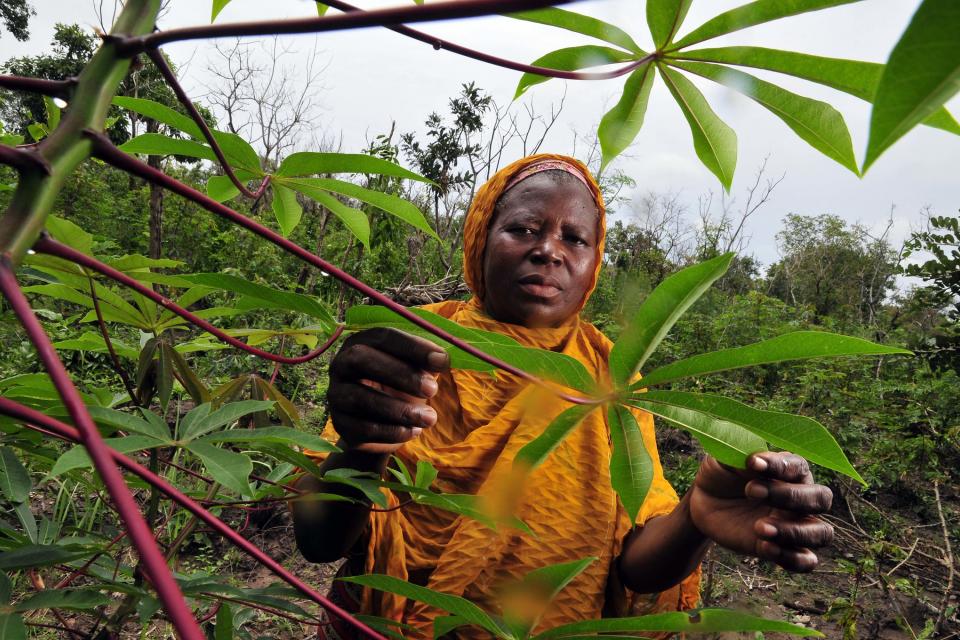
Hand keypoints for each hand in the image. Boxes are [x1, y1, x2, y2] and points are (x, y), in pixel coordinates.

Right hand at [328, 327, 448, 453]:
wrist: (384, 426)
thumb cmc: (402, 387)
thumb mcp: (416, 370)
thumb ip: (427, 361)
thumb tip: (441, 359)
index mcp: (363, 342)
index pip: (383, 336)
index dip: (413, 347)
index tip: (441, 360)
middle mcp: (341, 363)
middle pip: (361, 359)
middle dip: (400, 374)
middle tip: (432, 390)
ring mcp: (336, 393)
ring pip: (360, 397)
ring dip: (399, 410)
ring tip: (429, 418)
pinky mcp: (339, 423)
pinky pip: (361, 428)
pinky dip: (391, 431)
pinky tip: (413, 431)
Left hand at [688, 452, 833, 571]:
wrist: (705, 502)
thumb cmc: (722, 474)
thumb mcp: (725, 459)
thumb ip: (739, 454)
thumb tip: (754, 460)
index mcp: (790, 470)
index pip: (799, 466)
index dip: (779, 466)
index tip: (753, 463)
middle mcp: (800, 497)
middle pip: (821, 499)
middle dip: (790, 497)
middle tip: (751, 492)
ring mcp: (795, 525)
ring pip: (822, 533)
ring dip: (795, 532)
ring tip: (760, 528)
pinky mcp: (784, 548)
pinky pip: (806, 561)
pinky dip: (791, 558)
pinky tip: (764, 548)